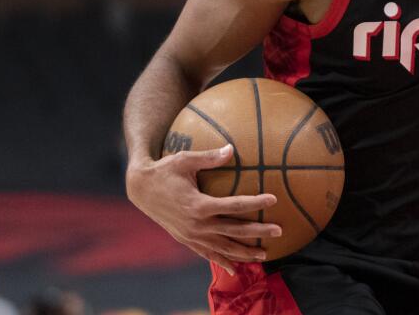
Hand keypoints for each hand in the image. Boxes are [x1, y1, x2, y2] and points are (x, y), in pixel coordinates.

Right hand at [126, 143, 280, 274]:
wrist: (140, 189)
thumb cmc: (164, 170)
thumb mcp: (185, 159)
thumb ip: (210, 157)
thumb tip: (231, 149)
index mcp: (199, 204)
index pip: (234, 205)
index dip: (255, 203)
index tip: (273, 199)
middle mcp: (196, 224)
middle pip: (233, 230)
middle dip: (257, 232)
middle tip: (279, 231)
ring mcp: (191, 235)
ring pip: (222, 247)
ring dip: (244, 252)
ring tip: (264, 255)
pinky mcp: (185, 239)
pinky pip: (207, 254)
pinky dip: (222, 261)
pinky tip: (235, 269)